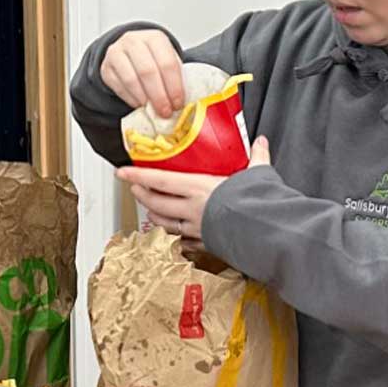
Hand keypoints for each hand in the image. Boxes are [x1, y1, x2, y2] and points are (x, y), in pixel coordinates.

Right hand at [100, 29, 187, 117]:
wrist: (130, 52)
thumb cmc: (153, 58)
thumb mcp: (168, 60)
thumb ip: (175, 78)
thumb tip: (180, 102)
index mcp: (155, 38)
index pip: (167, 63)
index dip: (174, 86)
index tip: (178, 103)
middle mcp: (134, 41)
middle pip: (148, 72)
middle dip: (159, 96)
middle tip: (165, 111)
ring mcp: (117, 53)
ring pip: (131, 80)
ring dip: (144, 99)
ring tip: (152, 110)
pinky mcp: (106, 67)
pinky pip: (119, 87)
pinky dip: (131, 99)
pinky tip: (140, 104)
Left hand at [120, 136, 272, 237]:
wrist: (265, 234)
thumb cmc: (257, 203)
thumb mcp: (257, 174)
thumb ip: (256, 158)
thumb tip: (261, 142)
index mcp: (199, 188)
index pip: (160, 180)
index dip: (138, 175)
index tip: (122, 172)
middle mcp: (192, 208)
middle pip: (155, 202)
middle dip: (141, 195)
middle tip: (133, 188)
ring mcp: (196, 228)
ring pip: (164, 223)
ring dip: (154, 215)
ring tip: (150, 209)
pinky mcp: (204, 243)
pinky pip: (182, 240)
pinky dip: (175, 235)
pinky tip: (174, 233)